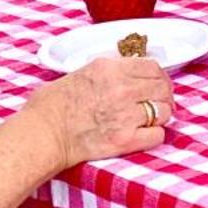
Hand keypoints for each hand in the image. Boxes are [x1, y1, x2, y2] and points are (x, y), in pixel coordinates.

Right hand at [35, 56, 175, 167]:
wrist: (42, 133)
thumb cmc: (53, 104)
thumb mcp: (83, 71)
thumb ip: (110, 70)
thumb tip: (128, 70)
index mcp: (111, 68)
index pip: (154, 67)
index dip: (160, 76)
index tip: (159, 83)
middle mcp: (121, 88)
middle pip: (163, 87)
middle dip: (164, 95)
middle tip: (160, 103)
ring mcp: (125, 115)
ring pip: (164, 111)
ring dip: (160, 115)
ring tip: (150, 120)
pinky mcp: (124, 140)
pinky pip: (157, 135)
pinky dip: (154, 135)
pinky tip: (144, 135)